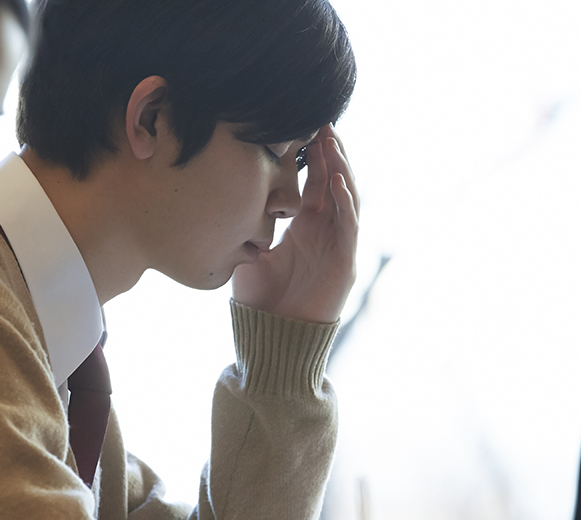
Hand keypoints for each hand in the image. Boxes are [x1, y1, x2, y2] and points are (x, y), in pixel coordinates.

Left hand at [231, 124, 359, 323]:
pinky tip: (337, 180)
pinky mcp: (345, 262)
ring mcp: (338, 244)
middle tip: (321, 121)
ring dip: (341, 169)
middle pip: (334, 182)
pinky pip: (350, 225)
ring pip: (347, 197)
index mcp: (305, 225)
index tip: (302, 126)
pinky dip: (346, 202)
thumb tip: (230, 194)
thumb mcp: (248, 249)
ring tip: (332, 141)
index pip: (314, 181)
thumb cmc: (259, 298)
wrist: (273, 336)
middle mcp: (325, 230)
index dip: (312, 155)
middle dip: (330, 152)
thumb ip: (248, 223)